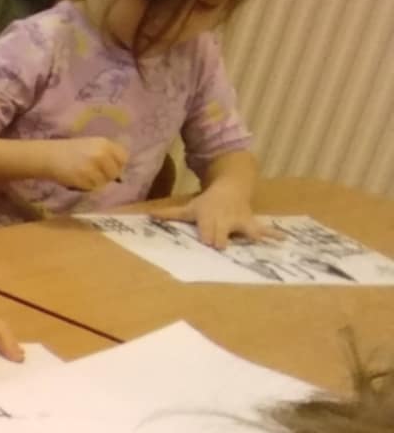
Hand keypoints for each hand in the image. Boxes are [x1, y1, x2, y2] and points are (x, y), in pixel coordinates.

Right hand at [45, 136, 128, 191]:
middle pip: (115, 172)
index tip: (109, 168)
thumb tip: (120, 174)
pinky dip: (87, 186)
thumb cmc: (71, 151)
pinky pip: (92, 187)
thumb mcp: (93, 146)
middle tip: (95, 175)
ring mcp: (92, 167)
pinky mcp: (83, 178)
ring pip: (104, 182)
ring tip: (85, 177)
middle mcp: (100, 154)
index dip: (118, 165)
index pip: (123, 158)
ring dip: (96, 182)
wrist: (49, 156)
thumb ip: (107, 155)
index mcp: (104, 144)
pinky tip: (78, 180)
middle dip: (107, 176)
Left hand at [154, 187, 279, 248]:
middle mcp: (226, 220)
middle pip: (224, 232)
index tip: (209, 243)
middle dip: (223, 239)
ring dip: (252, 236)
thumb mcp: (189, 207)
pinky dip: (274, 234)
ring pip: (247, 230)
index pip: (208, 229)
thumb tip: (148, 216)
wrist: (232, 185)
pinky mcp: (253, 222)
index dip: (208, 235)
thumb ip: (169, 215)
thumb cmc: (207, 202)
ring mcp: (241, 221)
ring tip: (261, 243)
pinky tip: (284, 240)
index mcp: (209, 217)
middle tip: (223, 247)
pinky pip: (264, 229)